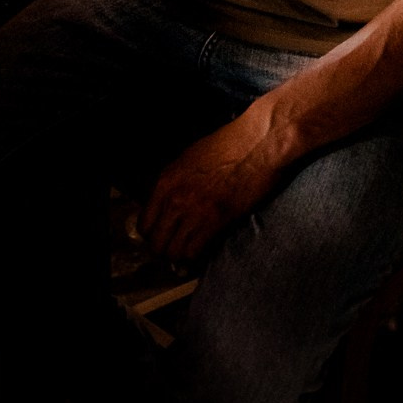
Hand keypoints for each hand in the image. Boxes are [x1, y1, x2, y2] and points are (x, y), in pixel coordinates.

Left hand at [140, 99, 296, 265]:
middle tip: (176, 251)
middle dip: (165, 251)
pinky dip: (196, 259)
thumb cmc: (230, 144)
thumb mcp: (190, 158)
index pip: (144, 222)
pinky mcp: (215, 220)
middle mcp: (174, 197)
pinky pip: (194, 252)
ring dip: (180, 259)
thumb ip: (175, 182)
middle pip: (156, 242)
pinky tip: (202, 254)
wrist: (258, 143)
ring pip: (173, 252)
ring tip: (189, 256)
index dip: (153, 235)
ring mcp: (193, 210)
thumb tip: (170, 204)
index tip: (164, 237)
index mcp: (166, 180)